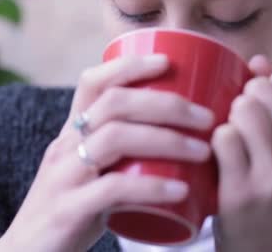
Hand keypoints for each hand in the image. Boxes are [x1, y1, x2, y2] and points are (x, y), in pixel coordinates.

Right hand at [0, 55, 214, 251]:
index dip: (128, 66)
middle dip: (165, 103)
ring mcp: (64, 177)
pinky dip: (151, 186)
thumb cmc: (69, 209)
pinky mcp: (68, 209)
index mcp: (71, 134)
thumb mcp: (87, 172)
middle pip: (113, 104)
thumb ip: (119, 155)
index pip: (92, 83)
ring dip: (166, 139)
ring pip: (114, 138)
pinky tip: (181, 190)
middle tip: (206, 117)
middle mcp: (65, 147)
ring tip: (202, 150)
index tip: (167, 62)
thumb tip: (172, 140)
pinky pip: (112, 190)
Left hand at [212, 56, 271, 251]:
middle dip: (240, 99)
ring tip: (226, 136)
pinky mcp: (243, 190)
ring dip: (226, 117)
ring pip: (242, 110)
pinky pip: (223, 136)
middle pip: (260, 93)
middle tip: (234, 121)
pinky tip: (214, 152)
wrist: (267, 249)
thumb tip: (258, 60)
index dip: (260, 84)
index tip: (251, 100)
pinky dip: (213, 138)